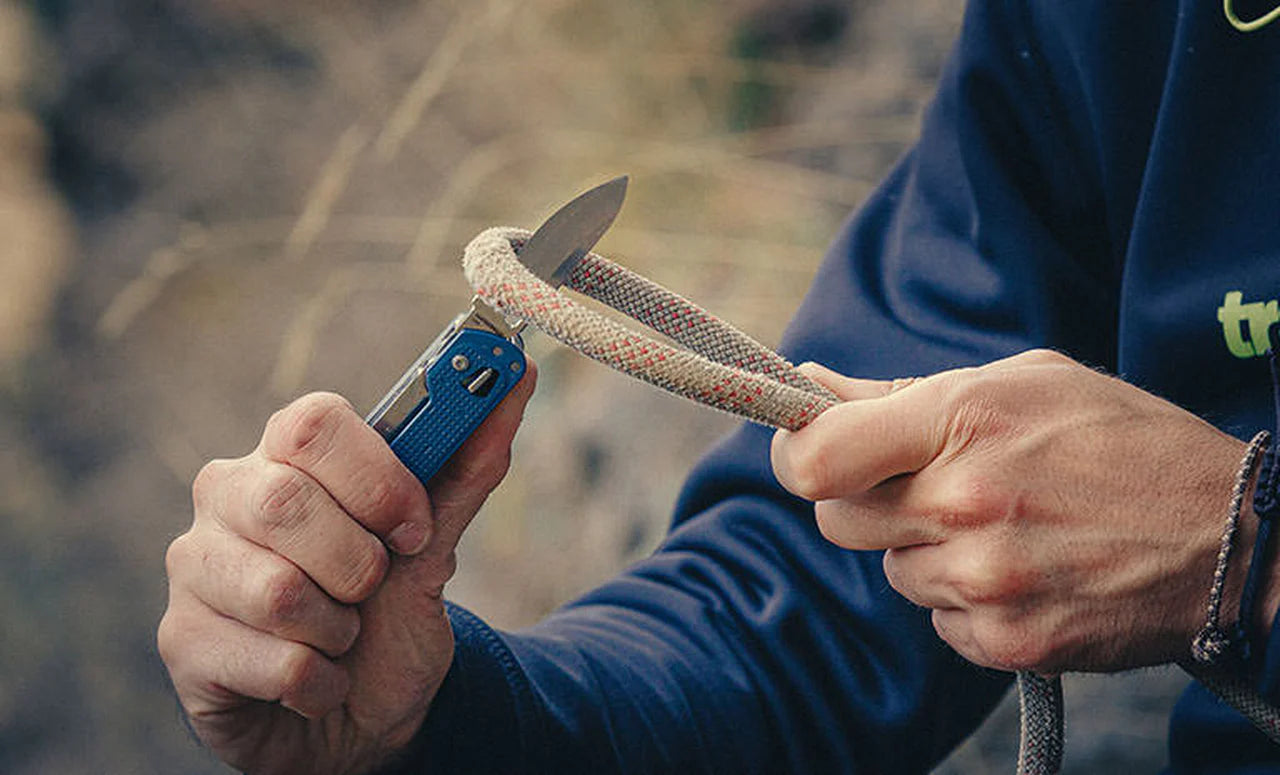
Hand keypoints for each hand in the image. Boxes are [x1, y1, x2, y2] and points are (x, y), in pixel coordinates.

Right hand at [158, 366, 535, 774]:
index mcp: (286, 456)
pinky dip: (321, 684)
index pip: (313, 423)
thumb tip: (521, 374)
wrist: (362, 719)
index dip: (375, 476)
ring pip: (277, 590)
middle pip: (286, 502)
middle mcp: (227, 496)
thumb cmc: (387, 618)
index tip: (415, 524)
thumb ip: (466, 464)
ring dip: (339, 631)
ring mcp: (194, 567)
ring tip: (340, 636)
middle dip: (359, 563)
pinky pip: (275, 663)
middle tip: (373, 589)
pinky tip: (314, 682)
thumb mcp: (433, 544)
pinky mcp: (180, 642)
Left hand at [771, 350, 1275, 673]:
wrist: (1232, 534)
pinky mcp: (1007, 642)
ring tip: (1003, 524)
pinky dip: (964, 599)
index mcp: (962, 421)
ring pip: (893, 571)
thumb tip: (807, 387)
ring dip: (925, 550)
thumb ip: (899, 393)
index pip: (816, 459)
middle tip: (923, 486)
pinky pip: (937, 620)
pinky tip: (1024, 568)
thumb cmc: (1120, 438)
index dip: (796, 453)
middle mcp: (965, 505)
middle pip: (837, 520)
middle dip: (864, 501)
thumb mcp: (1019, 382)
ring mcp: (986, 582)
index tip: (807, 449)